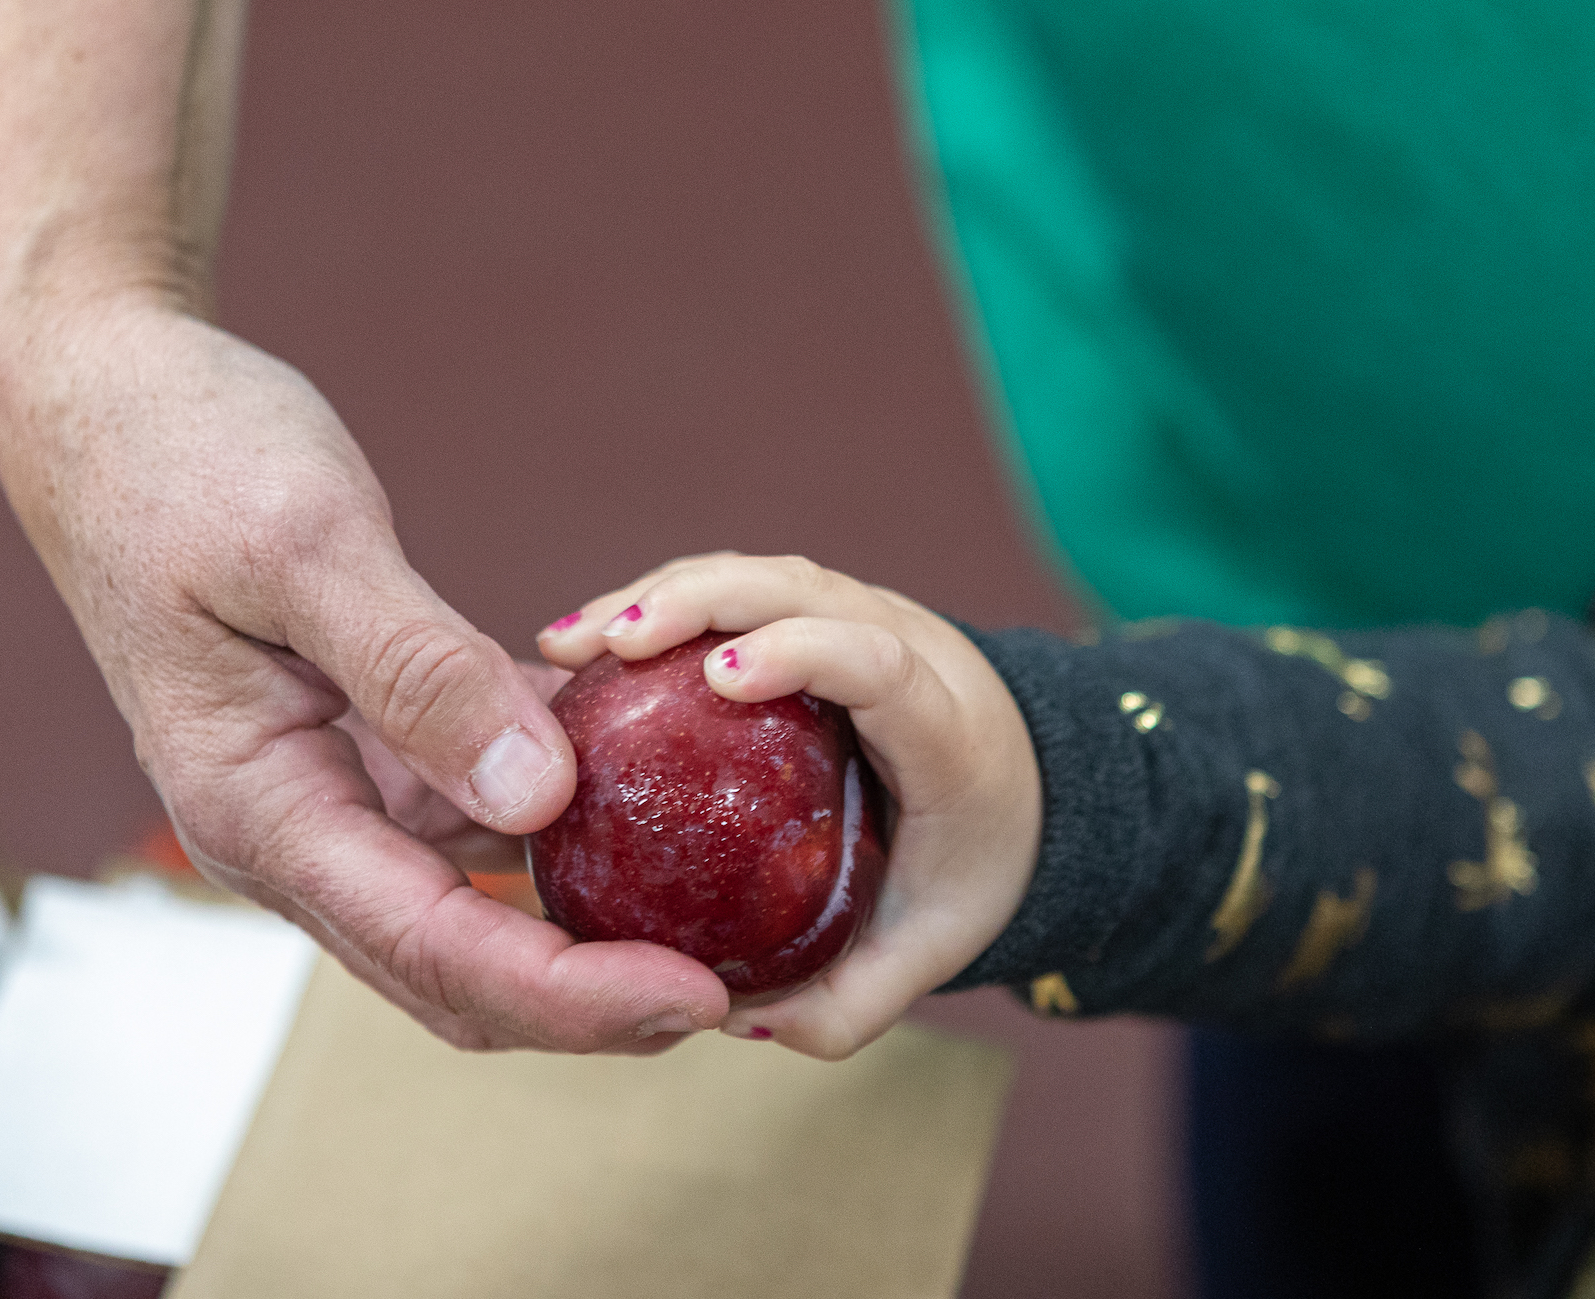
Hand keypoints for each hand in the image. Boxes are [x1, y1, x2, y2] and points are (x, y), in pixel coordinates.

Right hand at [0, 298, 728, 1051]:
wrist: (104, 398)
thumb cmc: (178, 456)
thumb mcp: (304, 546)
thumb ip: (418, 672)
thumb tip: (538, 795)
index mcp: (256, 805)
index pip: (432, 945)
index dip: (569, 992)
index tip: (692, 996)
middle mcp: (287, 829)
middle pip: (453, 966)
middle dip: (588, 997)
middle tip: (732, 987)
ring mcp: (322, 795)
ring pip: (466, 908)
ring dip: (577, 926)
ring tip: (710, 919)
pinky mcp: (356, 746)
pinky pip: (470, 817)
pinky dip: (555, 819)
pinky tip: (648, 784)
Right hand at [537, 553, 1039, 1058]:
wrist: (1025, 780)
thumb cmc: (967, 866)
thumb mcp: (928, 950)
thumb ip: (846, 1002)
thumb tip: (740, 1020)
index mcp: (946, 732)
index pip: (879, 664)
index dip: (804, 652)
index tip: (720, 676)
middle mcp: (909, 645)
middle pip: (802, 588)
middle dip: (702, 603)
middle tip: (610, 647)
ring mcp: (862, 611)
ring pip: (761, 574)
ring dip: (663, 596)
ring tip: (570, 646)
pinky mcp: (822, 605)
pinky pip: (739, 587)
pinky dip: (664, 601)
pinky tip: (589, 644)